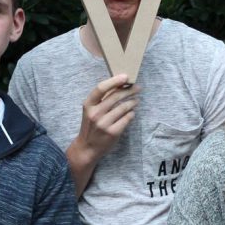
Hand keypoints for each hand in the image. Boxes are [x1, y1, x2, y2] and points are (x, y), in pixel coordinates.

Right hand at [66, 74, 140, 194]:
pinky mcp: (113, 133)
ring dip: (132, 102)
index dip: (114, 81)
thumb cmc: (91, 126)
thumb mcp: (90, 111)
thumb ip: (101, 100)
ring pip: (123, 107)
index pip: (101, 88)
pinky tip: (132, 113)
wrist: (87, 147)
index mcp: (88, 105)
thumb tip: (119, 85)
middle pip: (115, 96)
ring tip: (136, 100)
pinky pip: (127, 119)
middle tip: (137, 87)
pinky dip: (131, 114)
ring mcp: (104, 124)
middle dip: (129, 90)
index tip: (125, 76)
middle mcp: (95, 114)